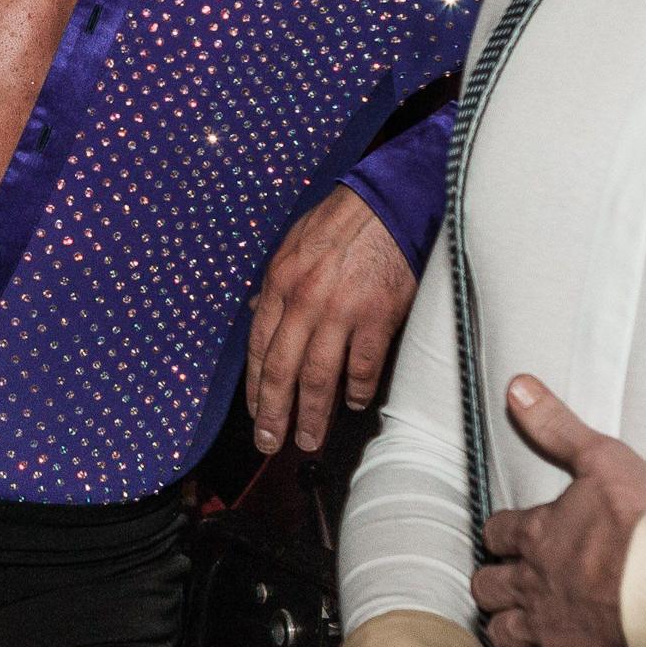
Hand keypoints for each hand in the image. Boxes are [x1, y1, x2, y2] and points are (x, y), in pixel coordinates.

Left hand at [245, 186, 419, 452]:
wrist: (389, 203)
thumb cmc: (342, 221)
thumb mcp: (293, 244)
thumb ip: (275, 283)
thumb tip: (255, 311)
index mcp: (280, 282)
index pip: (258, 347)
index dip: (256, 387)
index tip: (256, 413)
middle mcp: (304, 301)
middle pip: (282, 371)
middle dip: (274, 414)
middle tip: (271, 443)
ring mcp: (340, 311)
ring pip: (318, 378)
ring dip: (312, 415)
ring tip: (309, 439)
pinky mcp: (377, 317)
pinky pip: (362, 366)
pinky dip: (357, 390)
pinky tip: (355, 404)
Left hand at [471, 377, 645, 646]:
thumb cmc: (642, 522)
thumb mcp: (600, 457)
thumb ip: (556, 425)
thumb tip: (517, 386)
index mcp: (536, 534)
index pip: (497, 532)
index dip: (501, 535)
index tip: (508, 537)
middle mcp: (531, 583)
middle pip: (488, 586)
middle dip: (493, 584)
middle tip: (505, 584)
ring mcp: (547, 629)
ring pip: (503, 635)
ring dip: (506, 630)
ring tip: (515, 628)